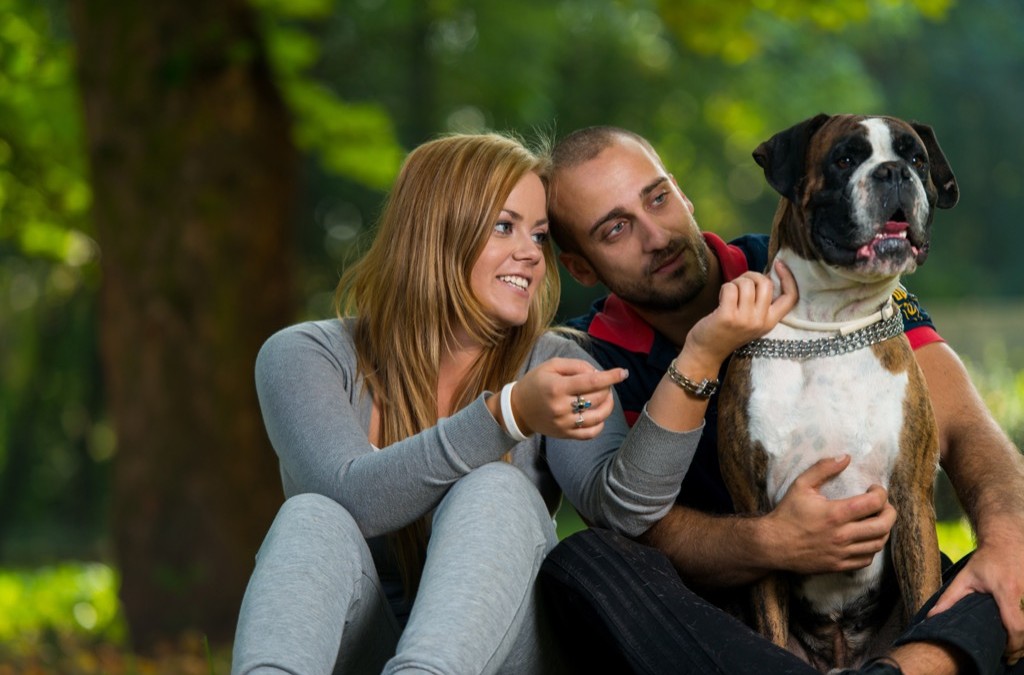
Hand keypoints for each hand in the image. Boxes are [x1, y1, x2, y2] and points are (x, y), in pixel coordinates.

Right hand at [510, 358, 627, 440]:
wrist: (518, 409)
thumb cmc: (536, 382)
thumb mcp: (551, 366)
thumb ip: (576, 365)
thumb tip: (598, 372)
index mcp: (557, 387)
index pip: (592, 381)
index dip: (611, 376)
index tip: (623, 373)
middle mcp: (561, 407)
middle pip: (597, 398)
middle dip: (607, 388)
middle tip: (604, 382)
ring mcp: (564, 423)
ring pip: (598, 416)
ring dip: (608, 405)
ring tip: (605, 396)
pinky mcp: (565, 435)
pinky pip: (591, 433)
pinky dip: (600, 423)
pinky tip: (598, 414)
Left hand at [685, 259, 798, 366]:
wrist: (706, 353)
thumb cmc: (727, 331)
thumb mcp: (752, 320)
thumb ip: (761, 302)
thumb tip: (766, 275)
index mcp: (770, 322)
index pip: (791, 297)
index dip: (788, 278)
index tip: (779, 264)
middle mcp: (761, 321)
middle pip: (766, 283)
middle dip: (751, 276)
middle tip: (739, 284)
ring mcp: (745, 320)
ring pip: (747, 284)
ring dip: (735, 282)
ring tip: (729, 294)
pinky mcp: (728, 317)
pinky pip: (730, 288)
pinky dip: (725, 288)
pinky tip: (721, 299)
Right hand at [763, 455, 896, 574]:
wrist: (773, 544)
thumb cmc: (787, 513)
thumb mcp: (801, 485)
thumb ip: (823, 468)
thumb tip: (846, 457)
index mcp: (835, 513)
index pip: (874, 503)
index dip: (881, 493)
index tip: (875, 489)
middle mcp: (842, 535)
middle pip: (883, 525)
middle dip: (890, 512)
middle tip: (885, 506)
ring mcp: (842, 552)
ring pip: (878, 544)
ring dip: (884, 530)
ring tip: (877, 521)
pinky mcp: (839, 565)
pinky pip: (866, 559)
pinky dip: (872, 548)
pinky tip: (865, 538)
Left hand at [927, 517, 1023, 662]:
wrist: (1007, 539)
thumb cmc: (986, 560)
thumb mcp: (965, 577)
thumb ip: (949, 598)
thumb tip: (931, 616)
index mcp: (1007, 591)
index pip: (1015, 626)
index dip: (1012, 645)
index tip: (1004, 653)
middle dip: (1020, 647)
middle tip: (1009, 656)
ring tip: (1014, 647)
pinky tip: (1022, 633)